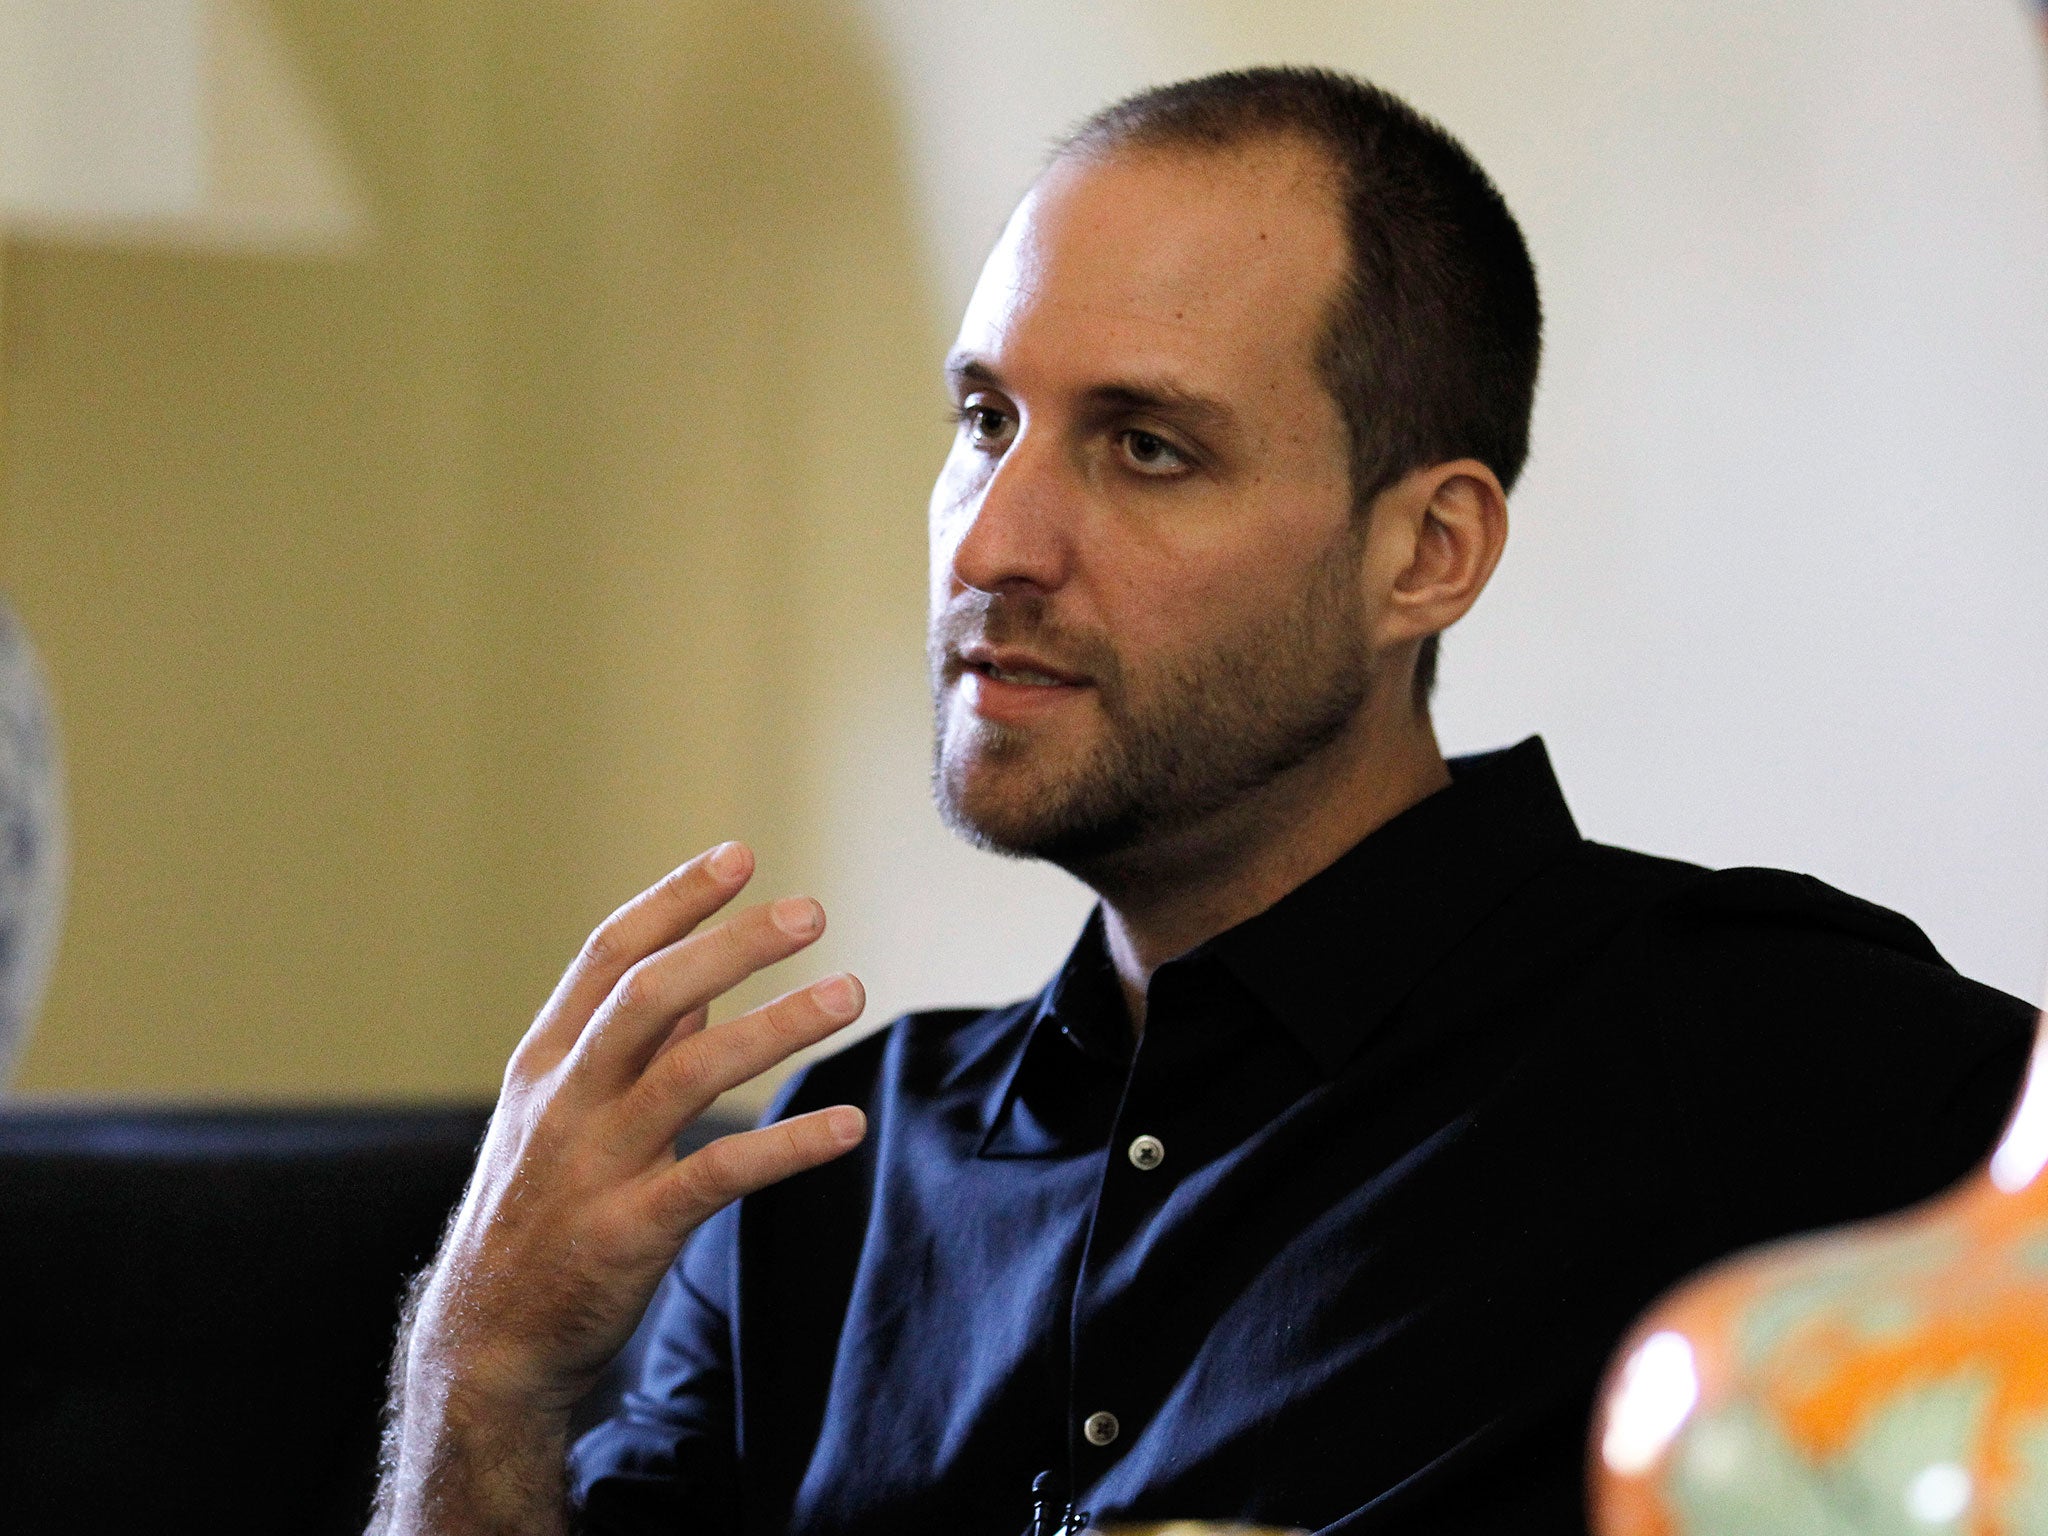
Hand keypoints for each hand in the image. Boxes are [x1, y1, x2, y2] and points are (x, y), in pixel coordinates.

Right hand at [376, 842, 865, 1532]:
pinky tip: (848, 1125)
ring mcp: (593, 1165)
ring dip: (775, 1027)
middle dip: (730, 945)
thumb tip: (703, 983)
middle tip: (812, 912)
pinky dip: (787, 1145)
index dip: (675, 900)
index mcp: (546, 1060)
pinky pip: (718, 1175)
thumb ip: (634, 1050)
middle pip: (647, 996)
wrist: (485, 1345)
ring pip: (687, 1073)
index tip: (740, 855)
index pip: (608, 954)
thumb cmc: (539, 1212)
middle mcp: (564, 1100)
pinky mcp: (627, 1233)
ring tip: (850, 993)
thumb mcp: (563, 1115)